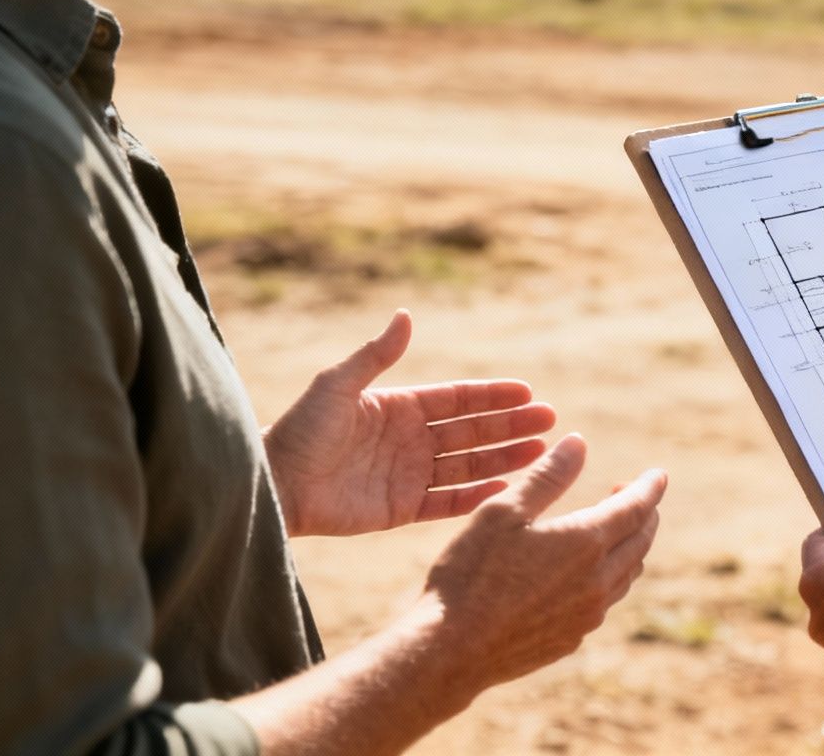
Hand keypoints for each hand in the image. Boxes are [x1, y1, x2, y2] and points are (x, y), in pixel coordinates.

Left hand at [263, 310, 557, 537]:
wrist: (273, 483)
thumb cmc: (300, 430)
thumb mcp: (338, 385)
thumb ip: (377, 355)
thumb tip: (406, 314)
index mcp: (399, 408)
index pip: (457, 399)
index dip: (493, 396)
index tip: (527, 392)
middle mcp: (410, 440)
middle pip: (472, 431)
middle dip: (511, 425)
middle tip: (550, 420)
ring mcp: (408, 476)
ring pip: (468, 465)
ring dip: (504, 458)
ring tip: (541, 453)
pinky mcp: (400, 509)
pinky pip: (447, 503)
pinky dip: (476, 497)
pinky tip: (506, 488)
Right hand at [419, 434, 665, 692]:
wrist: (450, 651)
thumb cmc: (470, 574)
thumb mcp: (504, 511)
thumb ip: (548, 475)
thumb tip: (579, 442)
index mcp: (586, 542)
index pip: (637, 508)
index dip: (650, 487)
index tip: (659, 474)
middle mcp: (598, 580)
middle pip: (640, 540)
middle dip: (644, 513)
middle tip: (632, 495)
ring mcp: (588, 614)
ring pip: (627, 573)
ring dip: (630, 546)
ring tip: (614, 529)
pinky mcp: (572, 638)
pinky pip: (606, 601)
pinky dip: (610, 577)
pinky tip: (588, 573)